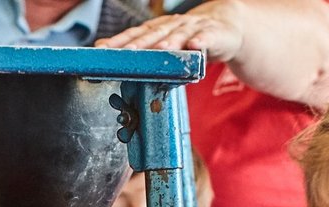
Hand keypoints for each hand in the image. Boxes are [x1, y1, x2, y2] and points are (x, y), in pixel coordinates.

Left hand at [97, 1, 243, 62]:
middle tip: (127, 53)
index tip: (102, 50)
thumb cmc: (189, 40)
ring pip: (180, 35)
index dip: (119, 42)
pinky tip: (195, 45)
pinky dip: (201, 41)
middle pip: (154, 34)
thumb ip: (144, 53)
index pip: (136, 34)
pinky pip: (208, 37)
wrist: (226, 28)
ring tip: (161, 50)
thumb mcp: (165, 46)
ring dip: (170, 42)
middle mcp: (174, 25)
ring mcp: (194, 28)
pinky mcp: (215, 34)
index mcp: (159, 29)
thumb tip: (112, 59)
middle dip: (140, 43)